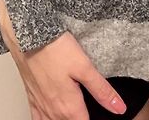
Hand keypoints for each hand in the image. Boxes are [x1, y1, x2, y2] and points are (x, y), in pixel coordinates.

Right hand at [0, 0, 127, 118]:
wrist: (29, 36)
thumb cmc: (56, 49)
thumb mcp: (84, 67)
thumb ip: (101, 90)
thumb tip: (119, 108)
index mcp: (69, 107)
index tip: (105, 116)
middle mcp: (53, 110)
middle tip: (88, 111)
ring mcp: (40, 104)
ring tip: (74, 114)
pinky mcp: (31, 96)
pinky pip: (37, 118)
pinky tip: (50, 117)